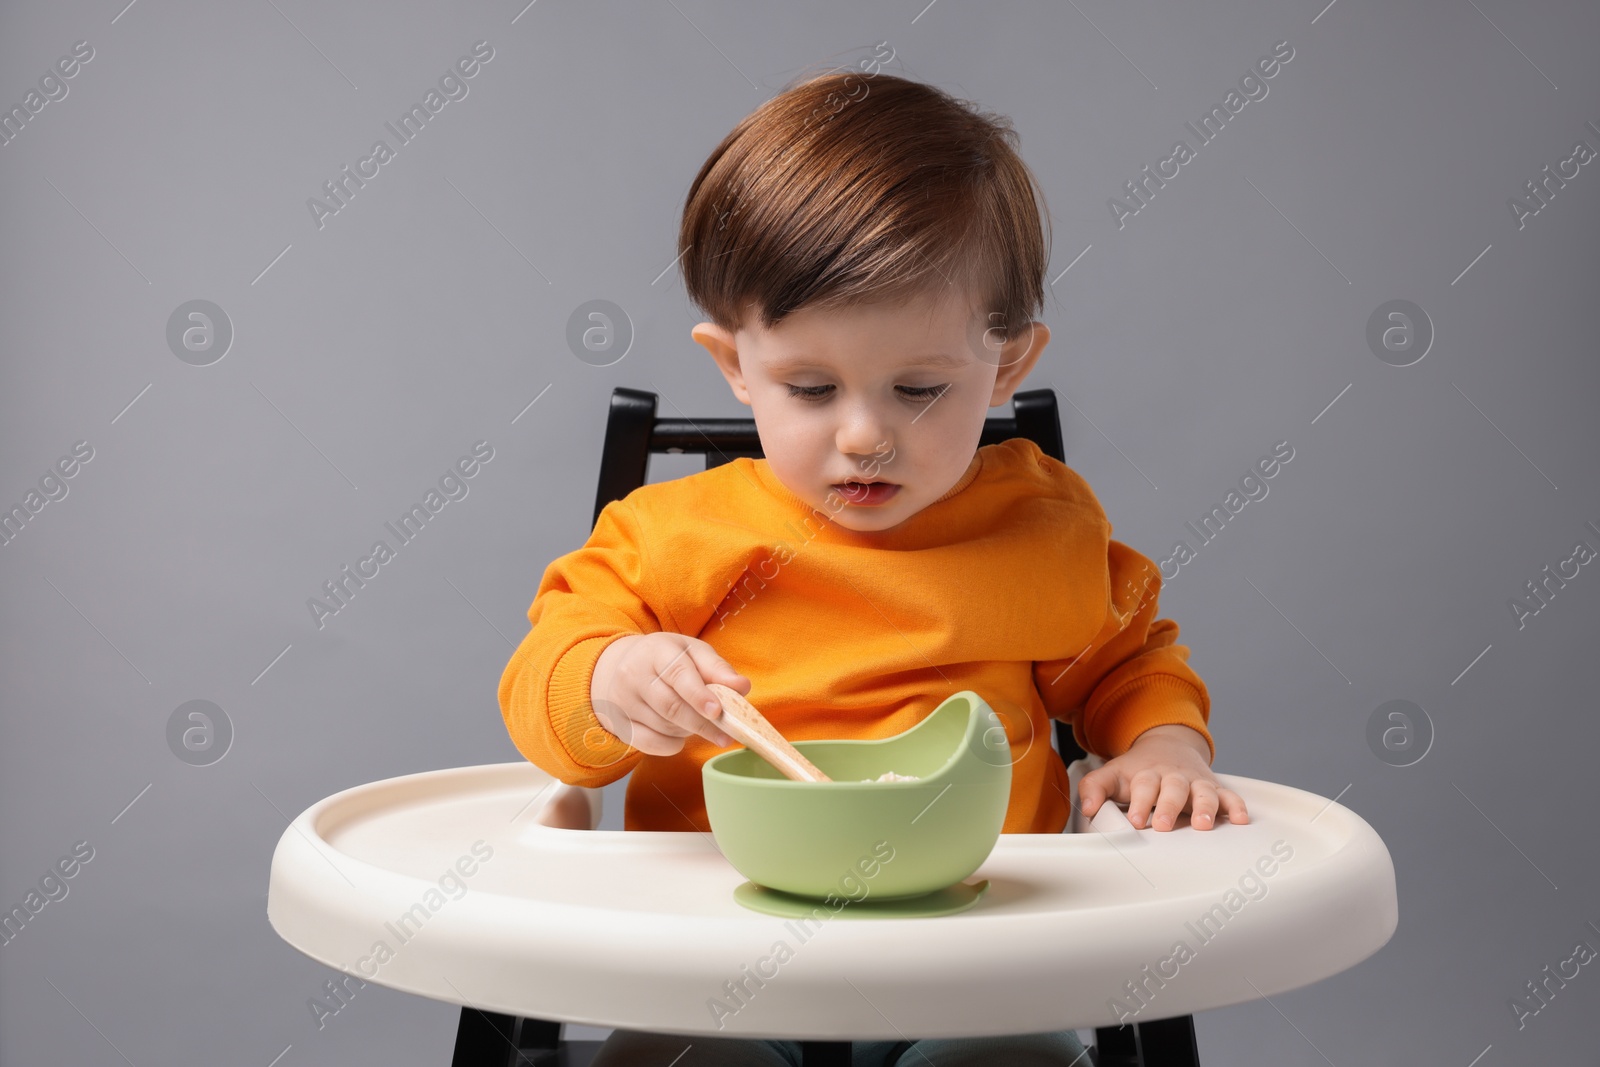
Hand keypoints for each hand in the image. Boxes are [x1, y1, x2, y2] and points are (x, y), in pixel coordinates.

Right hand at [589, 633, 747, 754]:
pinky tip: (679, 735)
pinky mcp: (618, 724)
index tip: (717, 711)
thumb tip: (742, 687)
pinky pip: (650, 744)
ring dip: (689, 731)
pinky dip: (671, 745)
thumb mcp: (693, 652)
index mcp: (655, 651)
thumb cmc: (667, 658)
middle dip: (702, 724)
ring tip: (699, 722)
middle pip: (670, 707)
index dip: (698, 695)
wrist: (622, 666)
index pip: (677, 674)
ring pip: (663, 727)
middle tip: (726, 734)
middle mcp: (633, 675)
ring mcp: (622, 701)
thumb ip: (718, 669)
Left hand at [1078, 724, 1248, 831]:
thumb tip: (1087, 809)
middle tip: (1162, 825)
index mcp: (1146, 774)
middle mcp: (1173, 777)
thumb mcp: (1111, 775)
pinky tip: (1240, 819)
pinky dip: (1237, 806)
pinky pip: (1229, 795)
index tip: (1135, 820)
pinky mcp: (1214, 788)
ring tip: (1203, 824)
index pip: (1143, 786)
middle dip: (1168, 807)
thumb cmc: (1137, 770)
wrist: (1167, 746)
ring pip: (1203, 792)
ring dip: (1204, 807)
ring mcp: (1195, 782)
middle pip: (1172, 789)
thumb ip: (1094, 789)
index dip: (1140, 803)